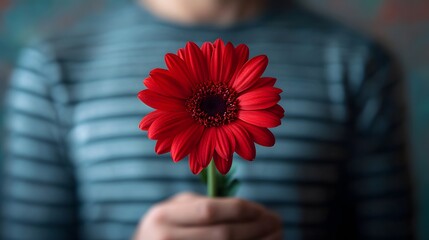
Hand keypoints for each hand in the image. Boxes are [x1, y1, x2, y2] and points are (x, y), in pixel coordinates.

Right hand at [133, 192, 282, 239]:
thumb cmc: (162, 231)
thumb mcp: (171, 212)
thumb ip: (199, 205)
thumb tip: (247, 208)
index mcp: (162, 217)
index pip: (209, 210)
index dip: (240, 209)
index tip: (262, 209)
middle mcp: (165, 239)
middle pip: (223, 235)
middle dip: (256, 228)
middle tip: (277, 222)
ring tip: (276, 236)